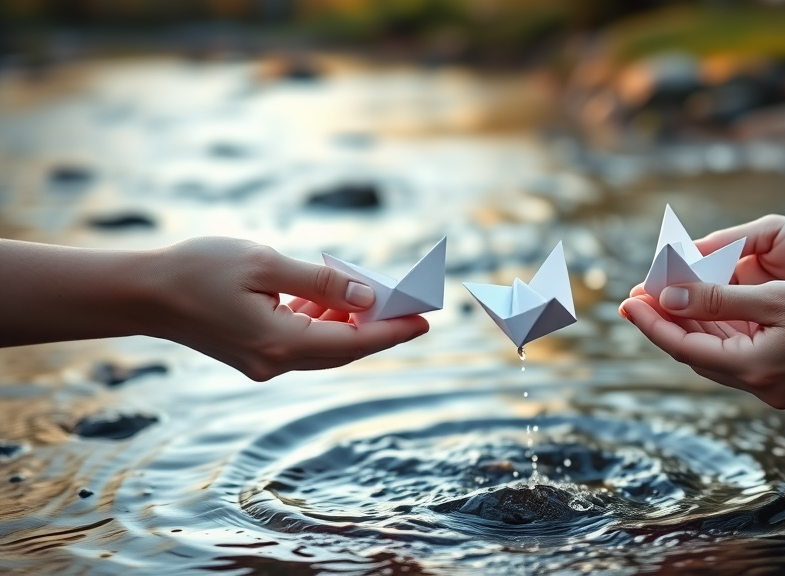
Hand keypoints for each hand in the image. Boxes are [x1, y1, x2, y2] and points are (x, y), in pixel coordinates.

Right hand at [148, 237, 428, 380]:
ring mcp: (263, 363)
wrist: (143, 292)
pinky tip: (333, 300)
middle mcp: (275, 362)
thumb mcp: (265, 263)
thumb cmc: (199, 269)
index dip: (392, 331)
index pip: (353, 343)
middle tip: (414, 308)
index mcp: (279, 342)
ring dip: (351, 324)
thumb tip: (365, 298)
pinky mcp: (253, 355)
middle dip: (380, 328)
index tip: (425, 321)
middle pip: (343, 349)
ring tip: (378, 296)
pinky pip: (301, 342)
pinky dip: (322, 322)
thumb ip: (320, 283)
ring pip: (323, 347)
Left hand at [619, 278, 784, 407]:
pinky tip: (714, 312)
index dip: (651, 322)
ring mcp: (782, 388)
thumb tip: (665, 298)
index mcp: (754, 369)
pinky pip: (746, 356)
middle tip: (637, 298)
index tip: (623, 301)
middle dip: (666, 324)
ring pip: (722, 355)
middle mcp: (764, 387)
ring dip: (695, 328)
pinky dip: (725, 333)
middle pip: (698, 354)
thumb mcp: (776, 299)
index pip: (683, 347)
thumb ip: (717, 300)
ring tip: (667, 300)